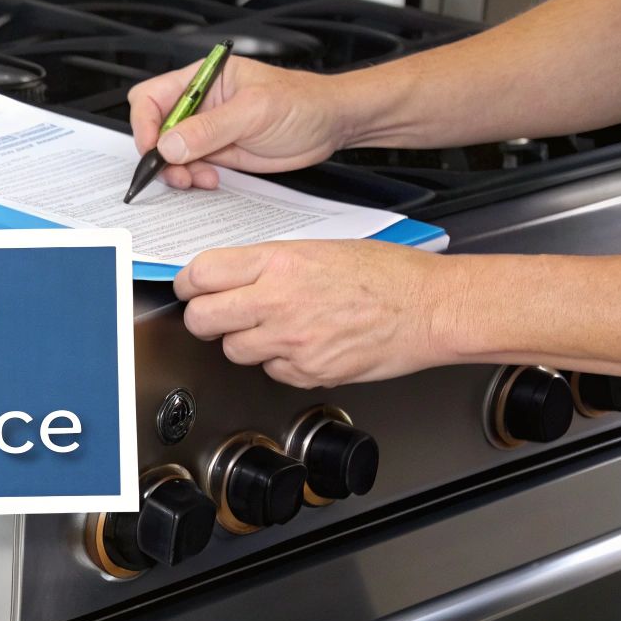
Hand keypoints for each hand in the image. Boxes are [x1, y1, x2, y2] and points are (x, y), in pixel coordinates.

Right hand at [127, 57, 351, 188]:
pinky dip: (193, 179)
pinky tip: (211, 181)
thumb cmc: (302, 102)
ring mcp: (207, 130)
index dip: (144, 122)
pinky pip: (190, 168)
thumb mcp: (255, 111)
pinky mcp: (217, 153)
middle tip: (176, 171)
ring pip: (169, 153)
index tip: (153, 147)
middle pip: (155, 128)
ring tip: (199, 179)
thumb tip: (169, 144)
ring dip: (177, 171)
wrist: (332, 125)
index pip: (152, 96)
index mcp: (203, 79)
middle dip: (159, 153)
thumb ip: (210, 128)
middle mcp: (200, 104)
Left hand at [174, 240, 462, 387]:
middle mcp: (277, 301)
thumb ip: (270, 263)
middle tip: (218, 313)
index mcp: (278, 262)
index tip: (191, 288)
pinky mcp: (307, 372)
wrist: (431, 308)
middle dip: (204, 317)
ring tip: (273, 327)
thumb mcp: (320, 248)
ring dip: (243, 341)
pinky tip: (303, 344)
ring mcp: (290, 341)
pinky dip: (279, 362)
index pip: (201, 274)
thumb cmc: (388, 274)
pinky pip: (270, 371)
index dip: (188, 283)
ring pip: (232, 350)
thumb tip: (232, 276)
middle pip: (201, 318)